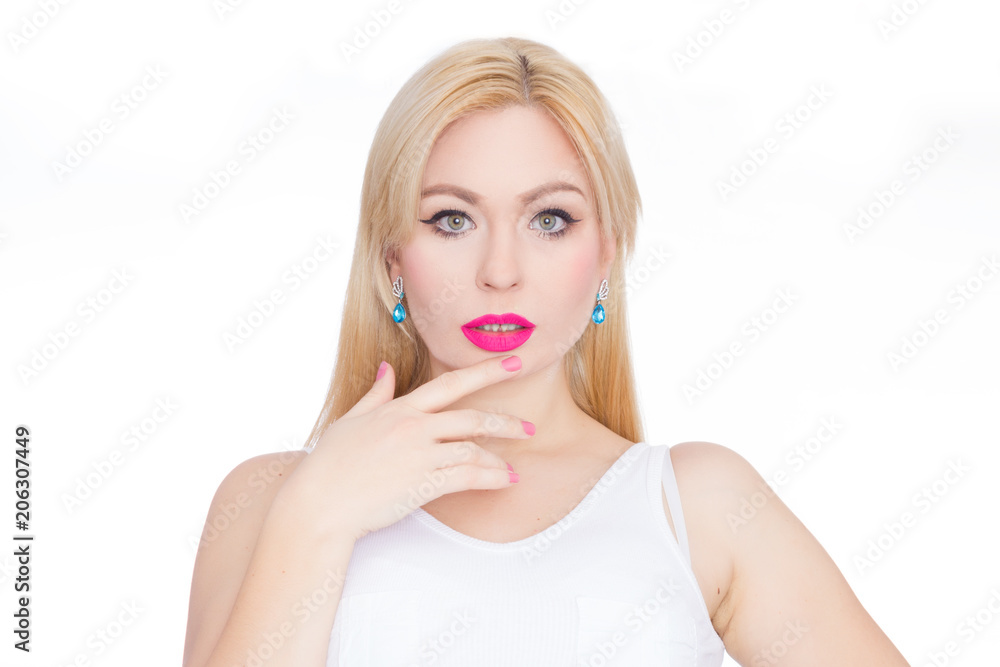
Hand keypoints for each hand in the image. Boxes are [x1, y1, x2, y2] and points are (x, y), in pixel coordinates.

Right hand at [285, 355, 531, 541]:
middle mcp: (413, 427)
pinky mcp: (423, 484)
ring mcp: (420, 455)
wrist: (318, 503)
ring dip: (499, 458)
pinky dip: (490, 479)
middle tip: (529, 427)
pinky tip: (502, 481)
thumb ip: (376, 394)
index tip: (512, 363)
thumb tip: (387, 368)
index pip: (451, 383)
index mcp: (399, 408)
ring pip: (474, 449)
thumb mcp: (351, 420)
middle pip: (473, 417)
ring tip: (513, 467)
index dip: (486, 372)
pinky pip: (468, 477)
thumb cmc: (329, 464)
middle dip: (506, 422)